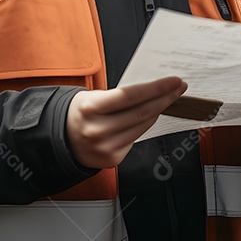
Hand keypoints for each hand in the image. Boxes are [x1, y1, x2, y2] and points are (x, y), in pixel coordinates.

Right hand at [66, 77, 186, 168]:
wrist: (62, 139)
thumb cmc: (81, 113)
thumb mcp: (93, 97)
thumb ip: (119, 96)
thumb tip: (151, 91)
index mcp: (91, 108)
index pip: (131, 95)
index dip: (156, 88)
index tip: (173, 81)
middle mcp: (98, 129)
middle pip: (142, 112)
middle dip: (165, 98)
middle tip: (178, 88)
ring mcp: (106, 147)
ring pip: (142, 126)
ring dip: (157, 111)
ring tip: (165, 100)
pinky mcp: (112, 159)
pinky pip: (135, 139)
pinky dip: (143, 126)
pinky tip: (145, 118)